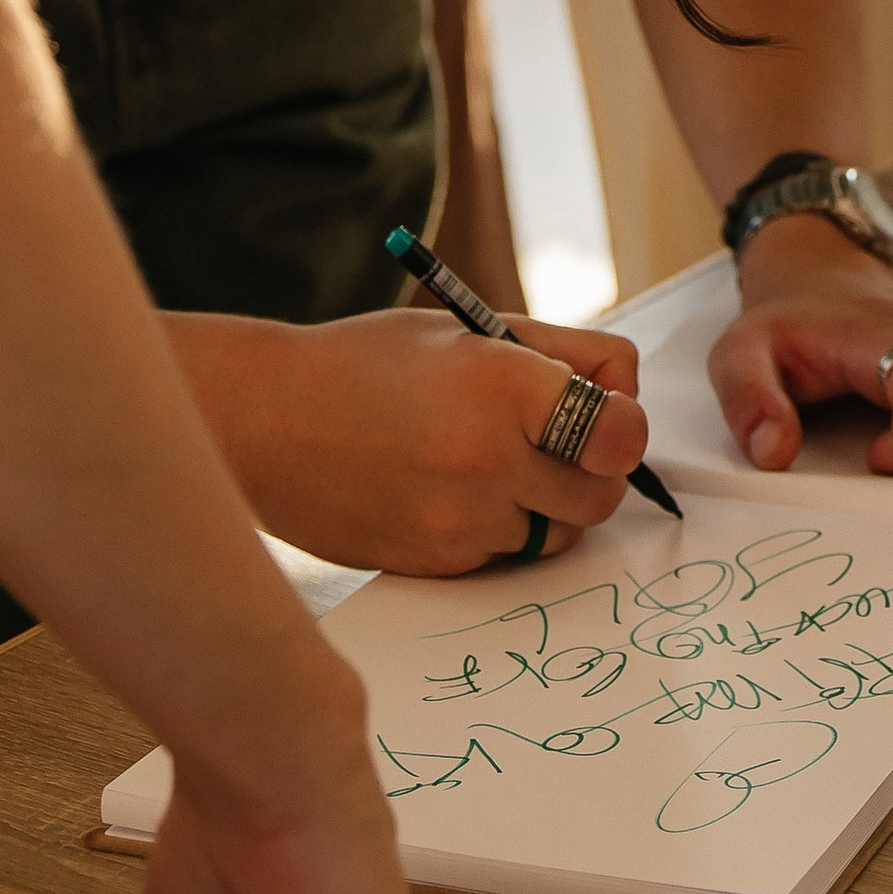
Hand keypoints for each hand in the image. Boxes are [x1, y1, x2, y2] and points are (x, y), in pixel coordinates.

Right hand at [188, 309, 657, 575]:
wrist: (267, 420)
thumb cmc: (370, 363)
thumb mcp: (472, 329)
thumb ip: (563, 356)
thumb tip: (625, 394)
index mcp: (506, 386)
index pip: (623, 431)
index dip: (624, 422)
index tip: (606, 415)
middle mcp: (489, 461)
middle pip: (601, 495)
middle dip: (594, 469)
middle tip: (557, 439)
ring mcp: (459, 522)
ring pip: (555, 534)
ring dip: (547, 505)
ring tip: (493, 459)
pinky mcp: (433, 564)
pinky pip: (502, 556)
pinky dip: (497, 529)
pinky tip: (451, 489)